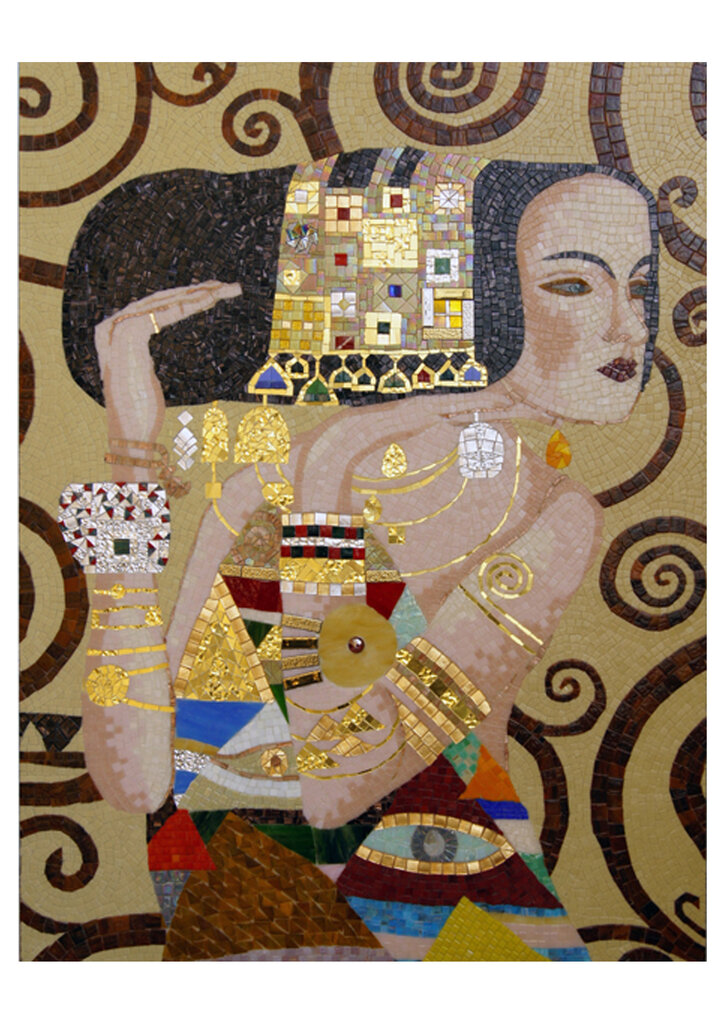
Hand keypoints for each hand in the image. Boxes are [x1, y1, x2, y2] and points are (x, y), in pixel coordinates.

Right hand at [95, 281, 241, 443]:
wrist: (130, 434)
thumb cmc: (140, 411)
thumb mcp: (142, 375)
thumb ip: (143, 358)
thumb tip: (151, 356)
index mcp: (113, 333)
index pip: (154, 307)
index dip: (184, 297)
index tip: (212, 292)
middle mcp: (110, 327)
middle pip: (160, 300)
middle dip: (196, 290)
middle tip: (227, 285)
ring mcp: (116, 330)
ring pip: (164, 302)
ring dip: (197, 294)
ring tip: (224, 289)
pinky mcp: (128, 337)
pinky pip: (162, 314)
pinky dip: (187, 306)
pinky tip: (209, 300)